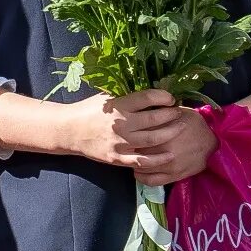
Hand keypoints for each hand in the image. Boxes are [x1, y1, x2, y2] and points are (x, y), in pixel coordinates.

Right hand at [41, 89, 189, 167]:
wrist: (69, 131)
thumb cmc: (89, 110)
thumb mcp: (106, 97)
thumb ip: (126, 95)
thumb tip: (152, 90)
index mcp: (118, 105)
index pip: (148, 98)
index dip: (164, 96)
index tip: (170, 98)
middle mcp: (121, 123)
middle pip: (155, 118)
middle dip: (171, 114)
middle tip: (179, 112)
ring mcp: (120, 142)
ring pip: (153, 139)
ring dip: (171, 133)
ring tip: (180, 128)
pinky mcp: (118, 157)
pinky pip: (143, 161)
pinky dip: (159, 159)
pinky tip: (170, 154)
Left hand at [130, 107, 215, 186]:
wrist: (215, 141)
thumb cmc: (195, 124)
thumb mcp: (178, 113)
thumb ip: (159, 114)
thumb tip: (140, 112)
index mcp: (164, 132)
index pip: (138, 135)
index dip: (130, 134)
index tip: (127, 133)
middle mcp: (165, 150)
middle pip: (138, 151)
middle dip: (131, 149)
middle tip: (127, 146)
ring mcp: (169, 165)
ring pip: (142, 167)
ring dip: (134, 163)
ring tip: (132, 158)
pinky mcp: (174, 176)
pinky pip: (152, 181)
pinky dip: (142, 177)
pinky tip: (139, 172)